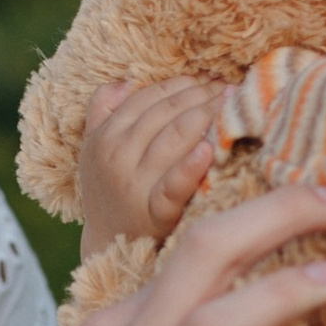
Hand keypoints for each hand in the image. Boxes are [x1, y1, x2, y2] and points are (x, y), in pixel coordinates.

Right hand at [77, 77, 226, 254]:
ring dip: (206, 117)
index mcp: (105, 137)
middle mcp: (118, 156)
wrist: (108, 245)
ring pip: (173, 138)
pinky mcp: (155, 213)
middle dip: (200, 96)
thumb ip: (101, 111)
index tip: (208, 80)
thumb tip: (125, 81)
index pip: (148, 98)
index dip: (180, 86)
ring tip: (231, 106)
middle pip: (165, 114)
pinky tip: (209, 150)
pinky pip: (173, 186)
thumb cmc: (109, 192)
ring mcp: (135, 185)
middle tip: (229, 90)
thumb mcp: (94, 150)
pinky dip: (190, 167)